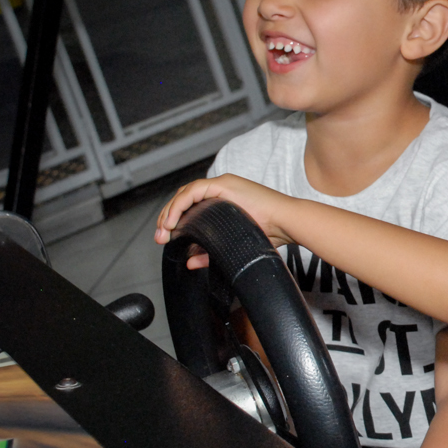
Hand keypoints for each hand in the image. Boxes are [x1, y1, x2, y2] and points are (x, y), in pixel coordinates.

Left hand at [155, 175, 295, 267]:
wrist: (288, 223)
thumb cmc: (270, 233)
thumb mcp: (233, 245)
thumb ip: (210, 253)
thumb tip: (189, 262)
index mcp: (223, 201)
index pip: (190, 206)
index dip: (174, 220)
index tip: (167, 238)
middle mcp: (220, 190)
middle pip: (183, 199)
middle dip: (167, 218)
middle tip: (160, 238)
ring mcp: (222, 185)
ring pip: (184, 193)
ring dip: (170, 211)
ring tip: (165, 230)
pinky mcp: (223, 185)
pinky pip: (192, 192)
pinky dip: (179, 206)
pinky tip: (173, 222)